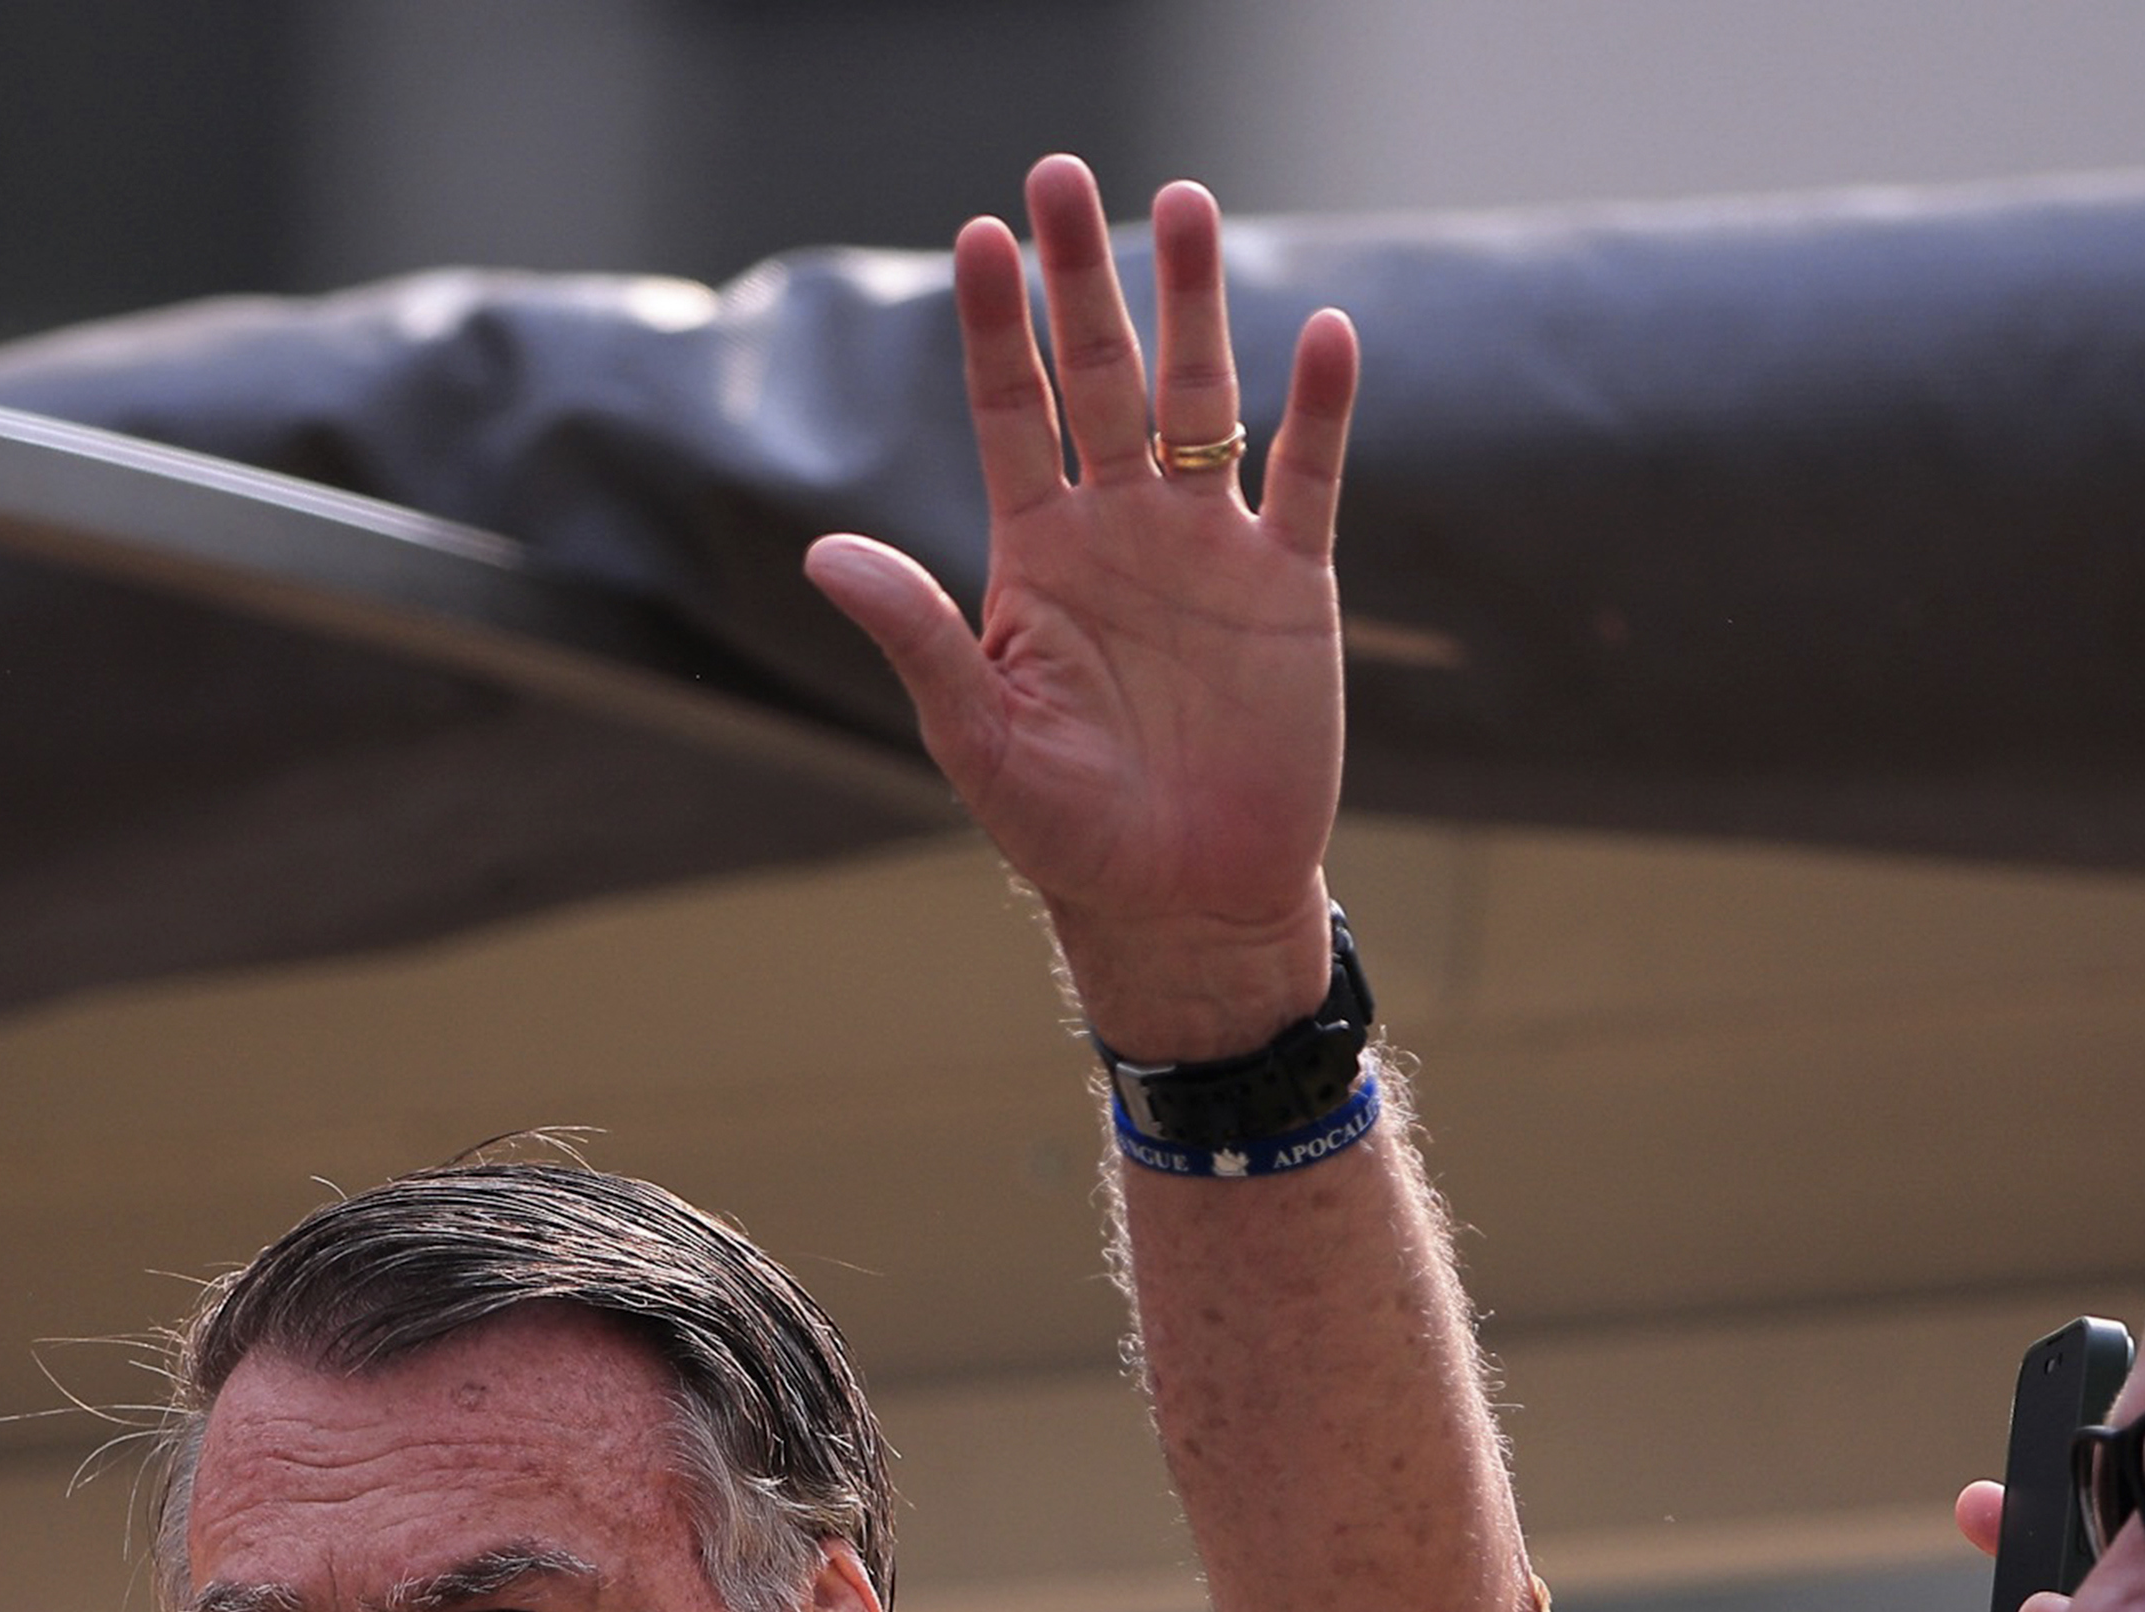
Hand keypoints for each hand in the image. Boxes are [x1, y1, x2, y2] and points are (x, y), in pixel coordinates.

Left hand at [805, 160, 1352, 1057]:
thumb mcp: (974, 734)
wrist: (1181, 906)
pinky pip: (1308, 479)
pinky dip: (1320, 411)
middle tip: (1066, 173)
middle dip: (1084, 277)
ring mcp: (1207, 549)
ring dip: (1195, 305)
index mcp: (1035, 554)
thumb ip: (913, 633)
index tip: (978, 235)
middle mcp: (1119, 529)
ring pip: (1201, 400)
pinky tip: (1323, 334)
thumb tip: (820, 553)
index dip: (995, 324)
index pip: (1008, 409)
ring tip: (1186, 203)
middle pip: (1101, 374)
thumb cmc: (1064, 834)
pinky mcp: (1289, 587)